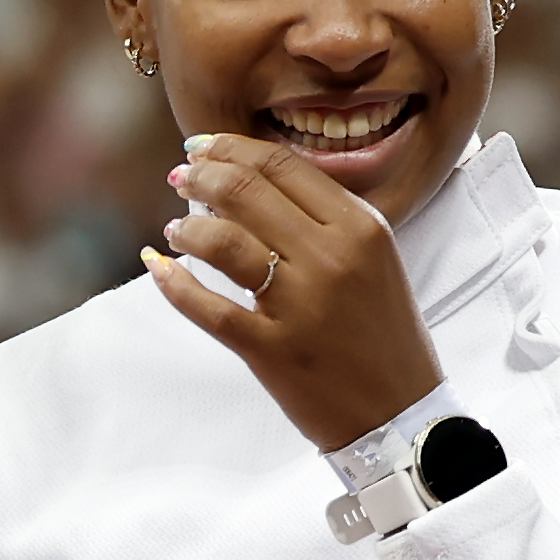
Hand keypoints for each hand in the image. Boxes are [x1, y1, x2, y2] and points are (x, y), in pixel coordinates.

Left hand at [143, 133, 443, 451]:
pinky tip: (157, 268)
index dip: (230, 149)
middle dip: (200, 177)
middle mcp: (331, 258)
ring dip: (186, 227)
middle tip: (180, 177)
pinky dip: (172, 283)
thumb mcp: (374, 258)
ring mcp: (300, 305)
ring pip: (221, 242)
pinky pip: (205, 306)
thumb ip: (324, 217)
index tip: (203, 148)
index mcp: (361, 227)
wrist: (401, 411)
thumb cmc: (382, 331)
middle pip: (245, 192)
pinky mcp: (271, 349)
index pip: (282, 165)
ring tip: (176, 228)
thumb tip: (252, 178)